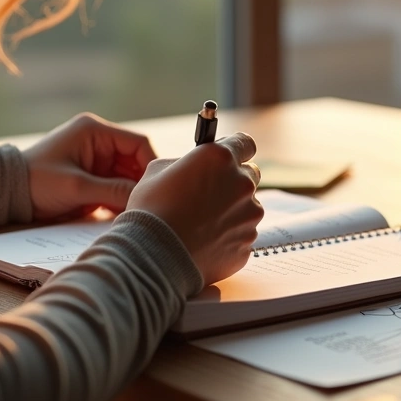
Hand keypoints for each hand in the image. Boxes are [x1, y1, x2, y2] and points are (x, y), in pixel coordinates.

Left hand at [23, 113, 157, 220]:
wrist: (5, 195)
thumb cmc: (35, 183)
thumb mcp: (77, 188)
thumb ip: (113, 191)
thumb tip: (144, 197)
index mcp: (95, 131)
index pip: (138, 143)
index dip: (149, 165)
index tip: (154, 188)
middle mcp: (98, 142)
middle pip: (135, 161)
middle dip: (139, 183)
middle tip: (145, 204)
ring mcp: (95, 160)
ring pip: (127, 176)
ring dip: (130, 193)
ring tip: (134, 211)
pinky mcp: (91, 177)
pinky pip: (115, 186)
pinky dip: (120, 199)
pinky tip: (122, 214)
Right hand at [128, 133, 263, 283]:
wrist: (153, 257)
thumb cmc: (151, 211)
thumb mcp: (158, 171)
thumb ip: (186, 162)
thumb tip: (195, 165)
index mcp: (220, 158)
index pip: (245, 144)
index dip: (236, 150)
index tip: (228, 158)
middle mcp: (242, 183)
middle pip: (250, 175)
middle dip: (234, 181)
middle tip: (210, 194)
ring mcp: (249, 215)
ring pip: (248, 207)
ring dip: (232, 211)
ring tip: (202, 225)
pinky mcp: (247, 242)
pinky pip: (242, 234)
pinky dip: (229, 237)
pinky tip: (204, 243)